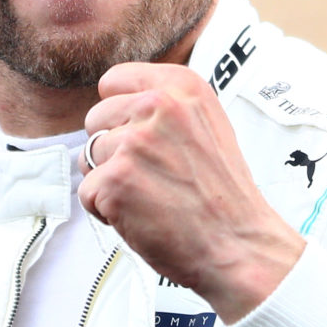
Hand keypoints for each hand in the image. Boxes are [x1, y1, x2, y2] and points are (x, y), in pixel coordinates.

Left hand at [80, 62, 303, 322]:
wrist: (239, 245)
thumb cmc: (223, 195)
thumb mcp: (207, 124)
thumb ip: (165, 105)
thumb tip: (118, 101)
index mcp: (181, 86)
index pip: (114, 80)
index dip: (120, 114)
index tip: (140, 135)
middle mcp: (157, 105)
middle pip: (96, 119)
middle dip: (113, 150)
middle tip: (153, 175)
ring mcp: (134, 142)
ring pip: (88, 157)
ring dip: (109, 181)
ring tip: (150, 196)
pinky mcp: (115, 180)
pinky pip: (87, 192)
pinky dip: (106, 211)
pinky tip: (142, 216)